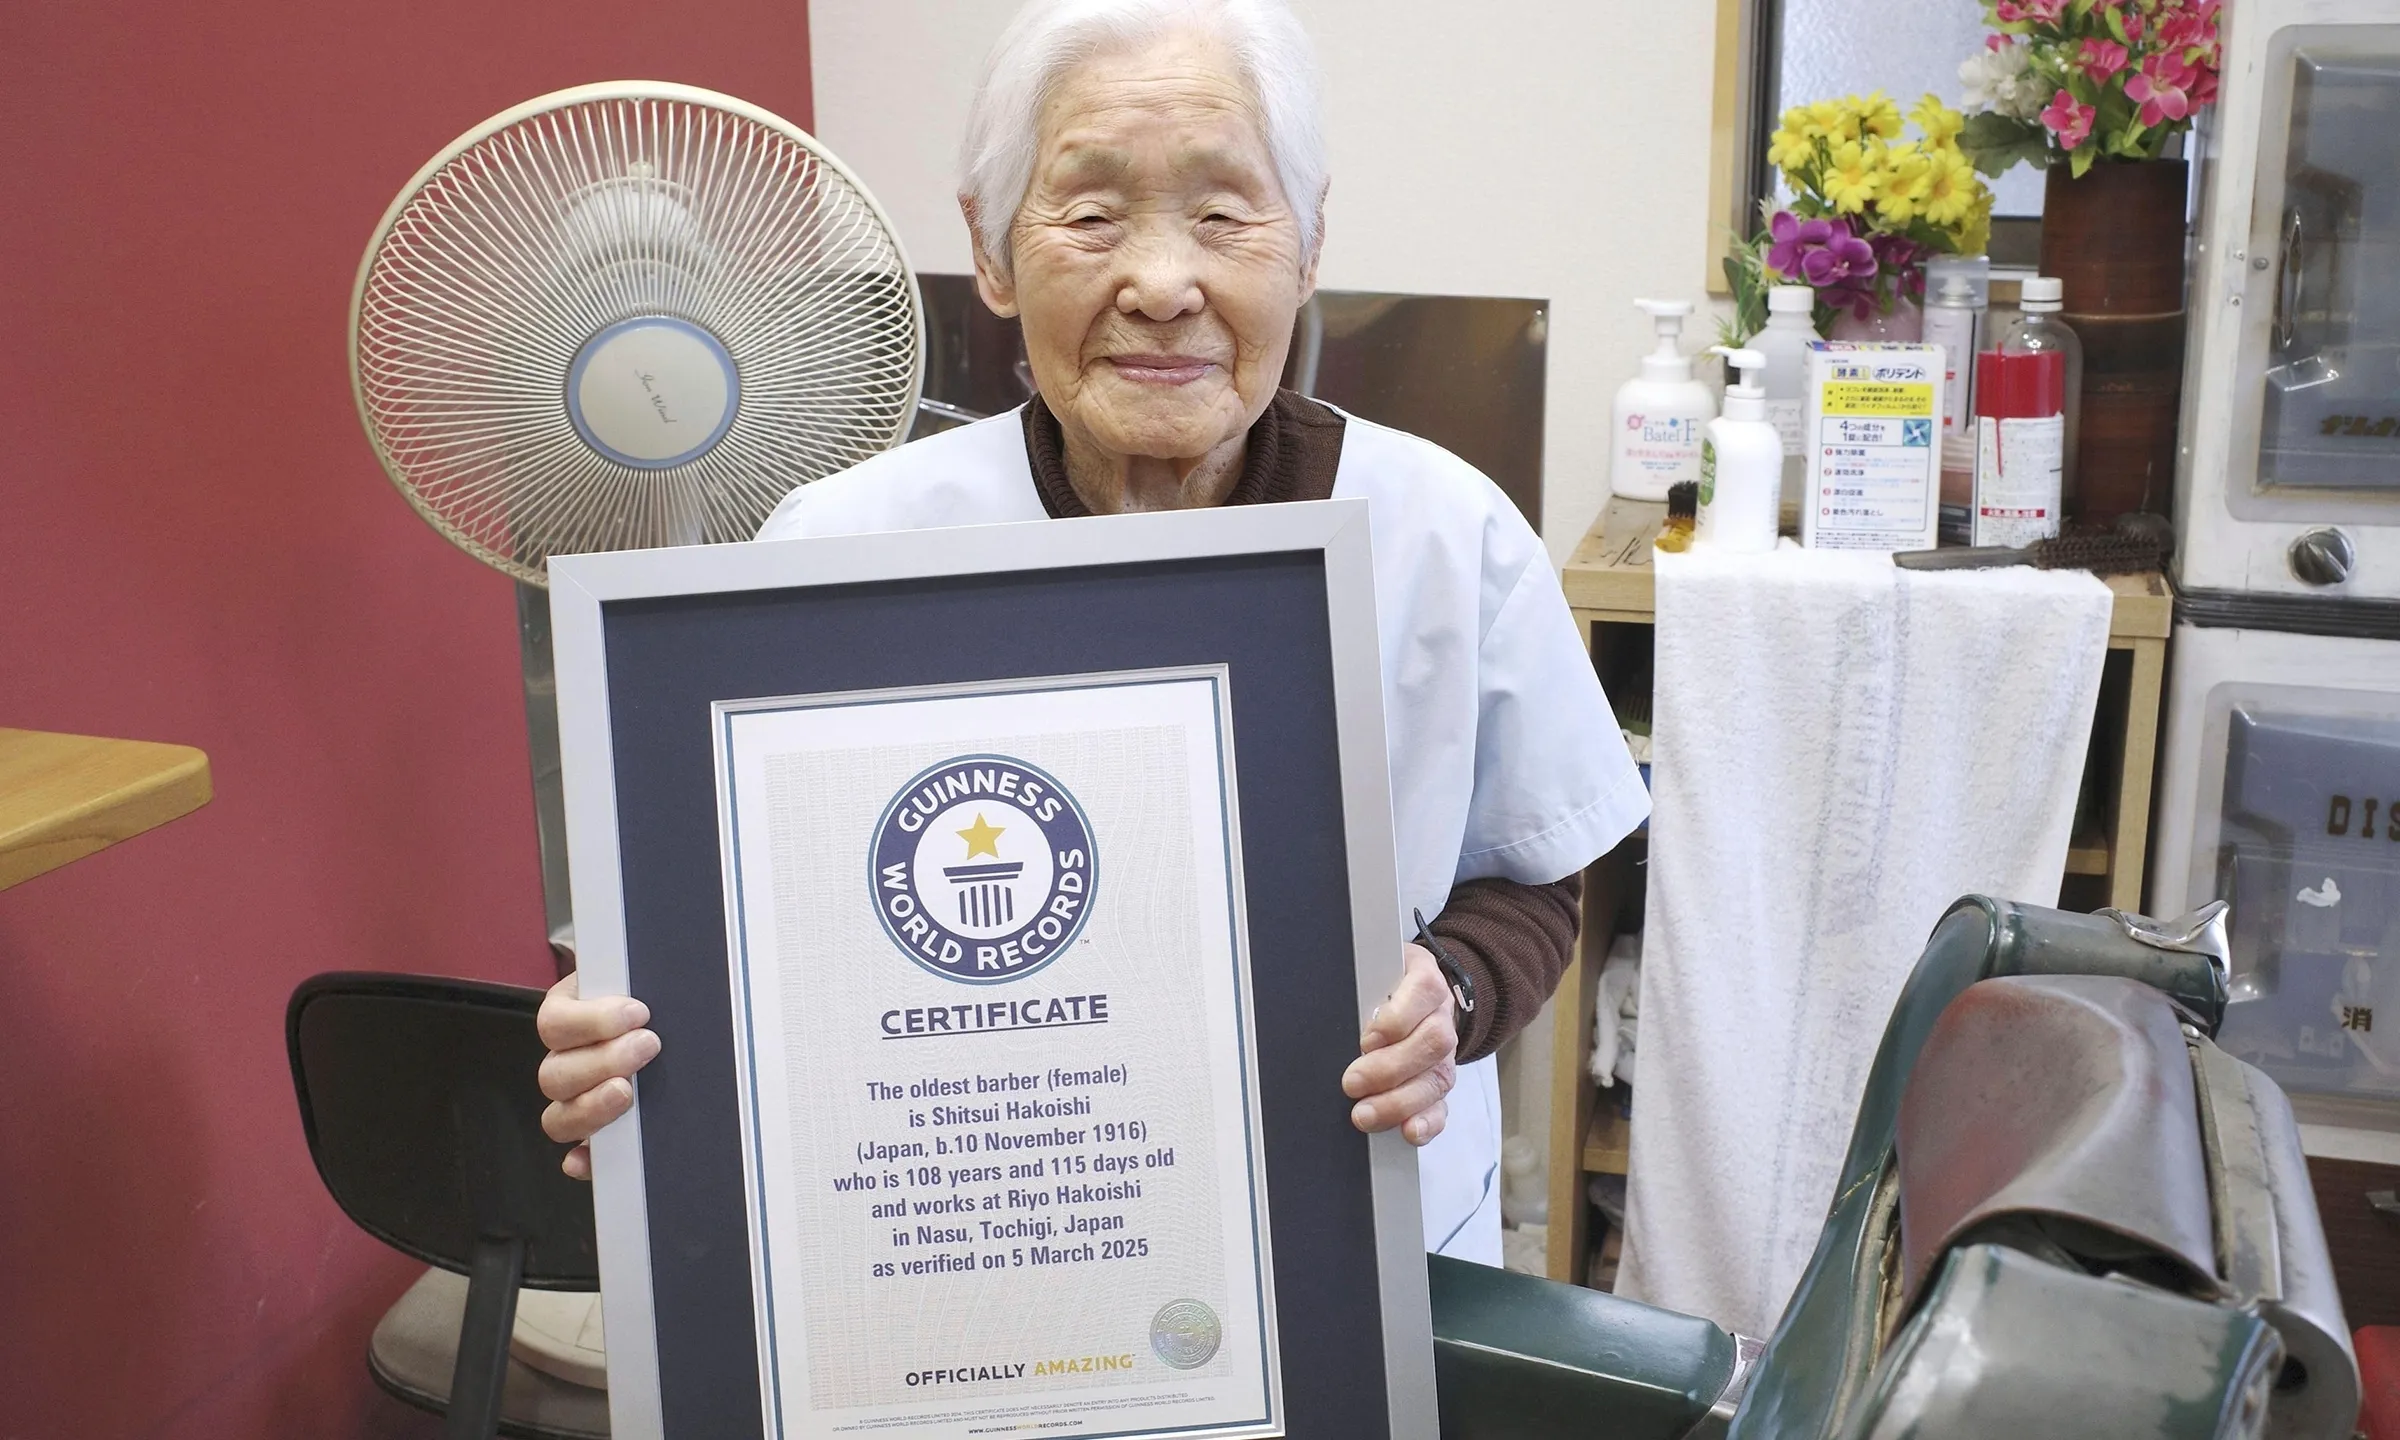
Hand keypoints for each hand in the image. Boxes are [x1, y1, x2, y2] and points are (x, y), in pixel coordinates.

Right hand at [536, 971, 661, 1179]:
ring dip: (592, 1107)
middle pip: (554, 1074)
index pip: (555, 1023)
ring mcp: (576, 1101)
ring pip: (558, 1117)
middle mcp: (565, 1061)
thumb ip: (642, 983)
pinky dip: (584, 1161)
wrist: (674, 1022)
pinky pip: (578, 1157)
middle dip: (604, 1061)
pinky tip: (590, 1158)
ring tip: (629, 1092)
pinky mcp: (595, 1135)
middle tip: (648, 1046)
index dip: (593, 1021)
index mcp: (569, 1016)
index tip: (638, 1012)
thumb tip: (649, 998)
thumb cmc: (657, 999)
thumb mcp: (645, 981)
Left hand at [1341, 943, 1456, 1145]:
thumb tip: (1322, 1012)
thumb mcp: (1370, 974)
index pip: (1424, 989)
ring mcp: (1445, 1052)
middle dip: (1390, 1067)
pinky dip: (1426, 1122)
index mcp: (1423, 978)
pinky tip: (1407, 1131)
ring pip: (1438, 1077)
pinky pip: (1442, 1105)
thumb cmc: (1381, 986)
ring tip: (1365, 1114)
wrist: (1414, 997)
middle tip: (1352, 1082)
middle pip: (1433, 1041)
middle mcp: (1440, 1015)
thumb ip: (1357, 988)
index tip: (1367, 1039)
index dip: (1397, 1018)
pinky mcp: (1439, 1081)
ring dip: (1400, 1100)